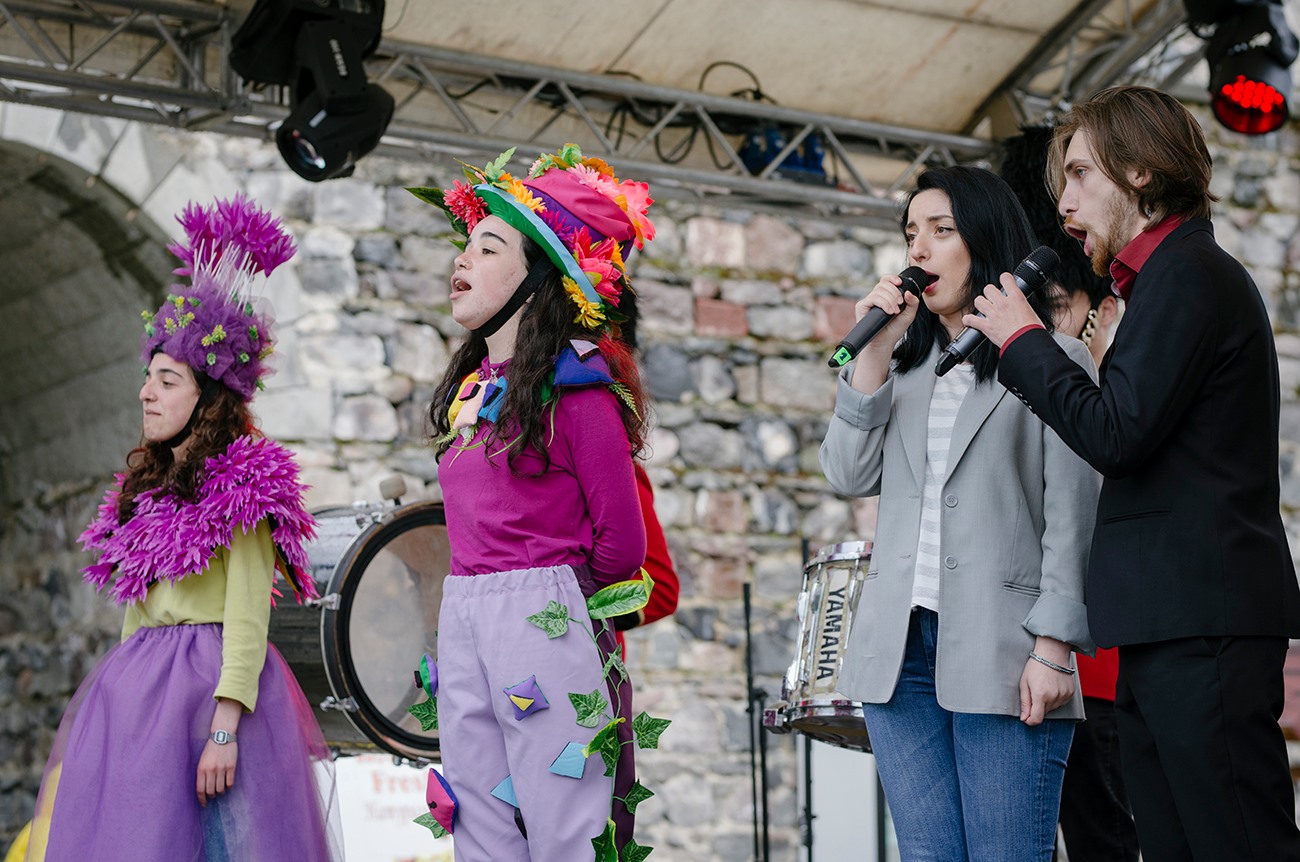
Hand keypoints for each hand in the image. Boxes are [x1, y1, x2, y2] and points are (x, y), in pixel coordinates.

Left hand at [197, 737, 237, 805]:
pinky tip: (227, 784)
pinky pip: (230, 782)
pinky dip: (228, 786)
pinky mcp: (231, 766)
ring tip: (220, 790)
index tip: (203, 804)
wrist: (222, 735)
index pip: (200, 789)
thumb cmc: (210, 749)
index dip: (201, 799)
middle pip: (210, 791)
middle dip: (211, 796)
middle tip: (212, 796)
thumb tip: (204, 789)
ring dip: (220, 792)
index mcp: (201, 769)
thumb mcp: (202, 761)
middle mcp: (211, 770)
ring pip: (221, 789)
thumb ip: (202, 774)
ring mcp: (222, 768)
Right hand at [848, 275, 920, 393]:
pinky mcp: (862, 306)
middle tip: (900, 304)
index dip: (892, 278)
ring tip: (895, 312)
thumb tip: (908, 292)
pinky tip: (889, 312)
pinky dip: (883, 303)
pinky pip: (873, 298)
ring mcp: (868, 301)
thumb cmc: (894, 329)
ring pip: (879, 290)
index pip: (886, 279)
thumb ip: (913, 303)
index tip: (900, 283)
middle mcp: (876, 296)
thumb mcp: (909, 315)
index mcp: (886, 295)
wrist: (884, 342)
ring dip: (890, 300)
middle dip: (895, 292)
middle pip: (884, 283)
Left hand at [963, 272, 1041, 349]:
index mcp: (1016, 298)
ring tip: (984, 309)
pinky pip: (970, 319)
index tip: (1004, 281)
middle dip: (990, 293)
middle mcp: (1003, 303)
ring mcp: (993, 314)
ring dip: (981, 304)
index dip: (1004, 279)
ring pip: (978, 300)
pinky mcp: (986, 326)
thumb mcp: (1031, 311)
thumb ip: (1021, 306)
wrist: (1026, 342)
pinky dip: (968, 320)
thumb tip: (1020, 308)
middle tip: (993, 300)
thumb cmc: (1032, 330)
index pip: (1006, 278)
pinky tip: (970, 321)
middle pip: (988, 289)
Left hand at [1018, 637, 1074, 725]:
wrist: (1052, 654)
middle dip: (1037, 707)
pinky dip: (1055, 699)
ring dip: (1047, 703)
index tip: (1027, 718)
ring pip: (1053, 708)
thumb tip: (1024, 718)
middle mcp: (1054, 697)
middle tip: (1034, 692)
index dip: (1030, 721)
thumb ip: (1025, 703)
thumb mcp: (1024, 683)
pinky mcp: (1070, 693)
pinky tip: (1052, 687)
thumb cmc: (1035, 666)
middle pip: (1044, 713)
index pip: (1037, 719)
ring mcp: (1064, 695)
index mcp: (1040, 695)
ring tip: (1044, 687)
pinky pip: (1061, 703)